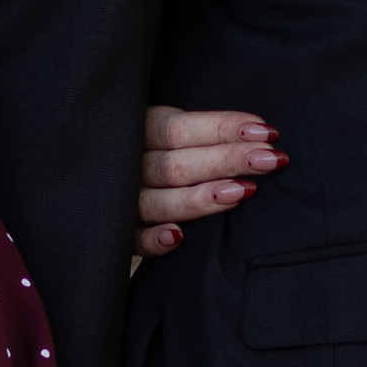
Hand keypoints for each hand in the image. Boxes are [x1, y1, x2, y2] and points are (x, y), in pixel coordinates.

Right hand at [134, 106, 280, 257]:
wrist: (95, 173)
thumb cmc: (154, 148)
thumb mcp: (167, 127)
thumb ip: (200, 132)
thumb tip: (261, 133)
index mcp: (142, 129)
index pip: (181, 129)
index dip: (223, 128)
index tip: (267, 133)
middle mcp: (130, 163)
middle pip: (177, 164)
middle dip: (228, 160)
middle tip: (271, 160)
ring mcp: (122, 200)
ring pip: (160, 202)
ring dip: (200, 199)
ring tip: (244, 192)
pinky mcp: (120, 232)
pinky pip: (133, 239)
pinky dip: (153, 240)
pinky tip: (177, 238)